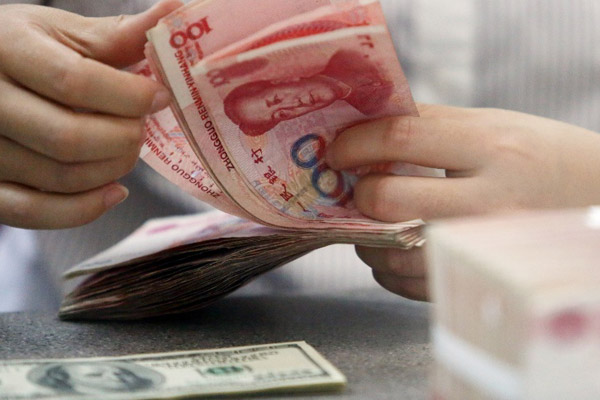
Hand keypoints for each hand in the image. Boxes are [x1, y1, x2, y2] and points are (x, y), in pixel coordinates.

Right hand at [0, 0, 181, 228]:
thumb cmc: (21, 49)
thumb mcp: (60, 32)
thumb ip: (116, 35)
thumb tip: (176, 13)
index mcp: (5, 49)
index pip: (74, 81)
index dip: (129, 96)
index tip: (160, 97)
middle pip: (69, 138)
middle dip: (125, 138)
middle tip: (142, 126)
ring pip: (60, 177)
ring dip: (113, 169)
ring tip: (128, 148)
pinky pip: (35, 213)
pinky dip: (85, 210)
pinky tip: (115, 192)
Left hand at [327, 104, 599, 298]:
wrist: (597, 202)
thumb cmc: (542, 158)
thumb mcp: (496, 125)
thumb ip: (433, 126)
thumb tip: (366, 127)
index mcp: (489, 146)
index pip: (400, 138)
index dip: (355, 143)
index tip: (337, 150)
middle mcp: (486, 199)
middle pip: (388, 199)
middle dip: (357, 195)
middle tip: (355, 188)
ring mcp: (482, 248)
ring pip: (391, 253)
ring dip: (365, 239)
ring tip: (371, 223)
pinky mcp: (476, 282)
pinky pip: (409, 285)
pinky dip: (387, 269)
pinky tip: (395, 251)